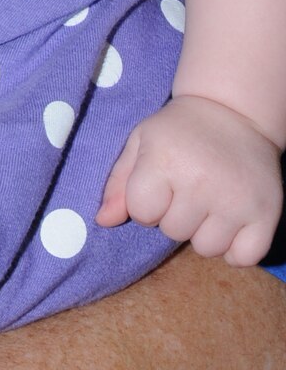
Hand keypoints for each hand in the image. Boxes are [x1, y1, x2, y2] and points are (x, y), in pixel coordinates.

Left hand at [97, 93, 283, 264]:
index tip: (160, 182)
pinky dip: (236, 249)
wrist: (233, 111)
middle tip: (188, 187)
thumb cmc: (179, 131)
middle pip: (174, 232)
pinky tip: (231, 223)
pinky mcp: (267, 213)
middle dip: (175, 215)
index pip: (142, 213)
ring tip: (210, 202)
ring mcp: (237, 200)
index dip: (146, 202)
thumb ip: (119, 182)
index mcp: (165, 162)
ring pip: (207, 249)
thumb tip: (103, 221)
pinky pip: (244, 258)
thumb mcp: (141, 142)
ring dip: (205, 232)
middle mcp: (202, 182)